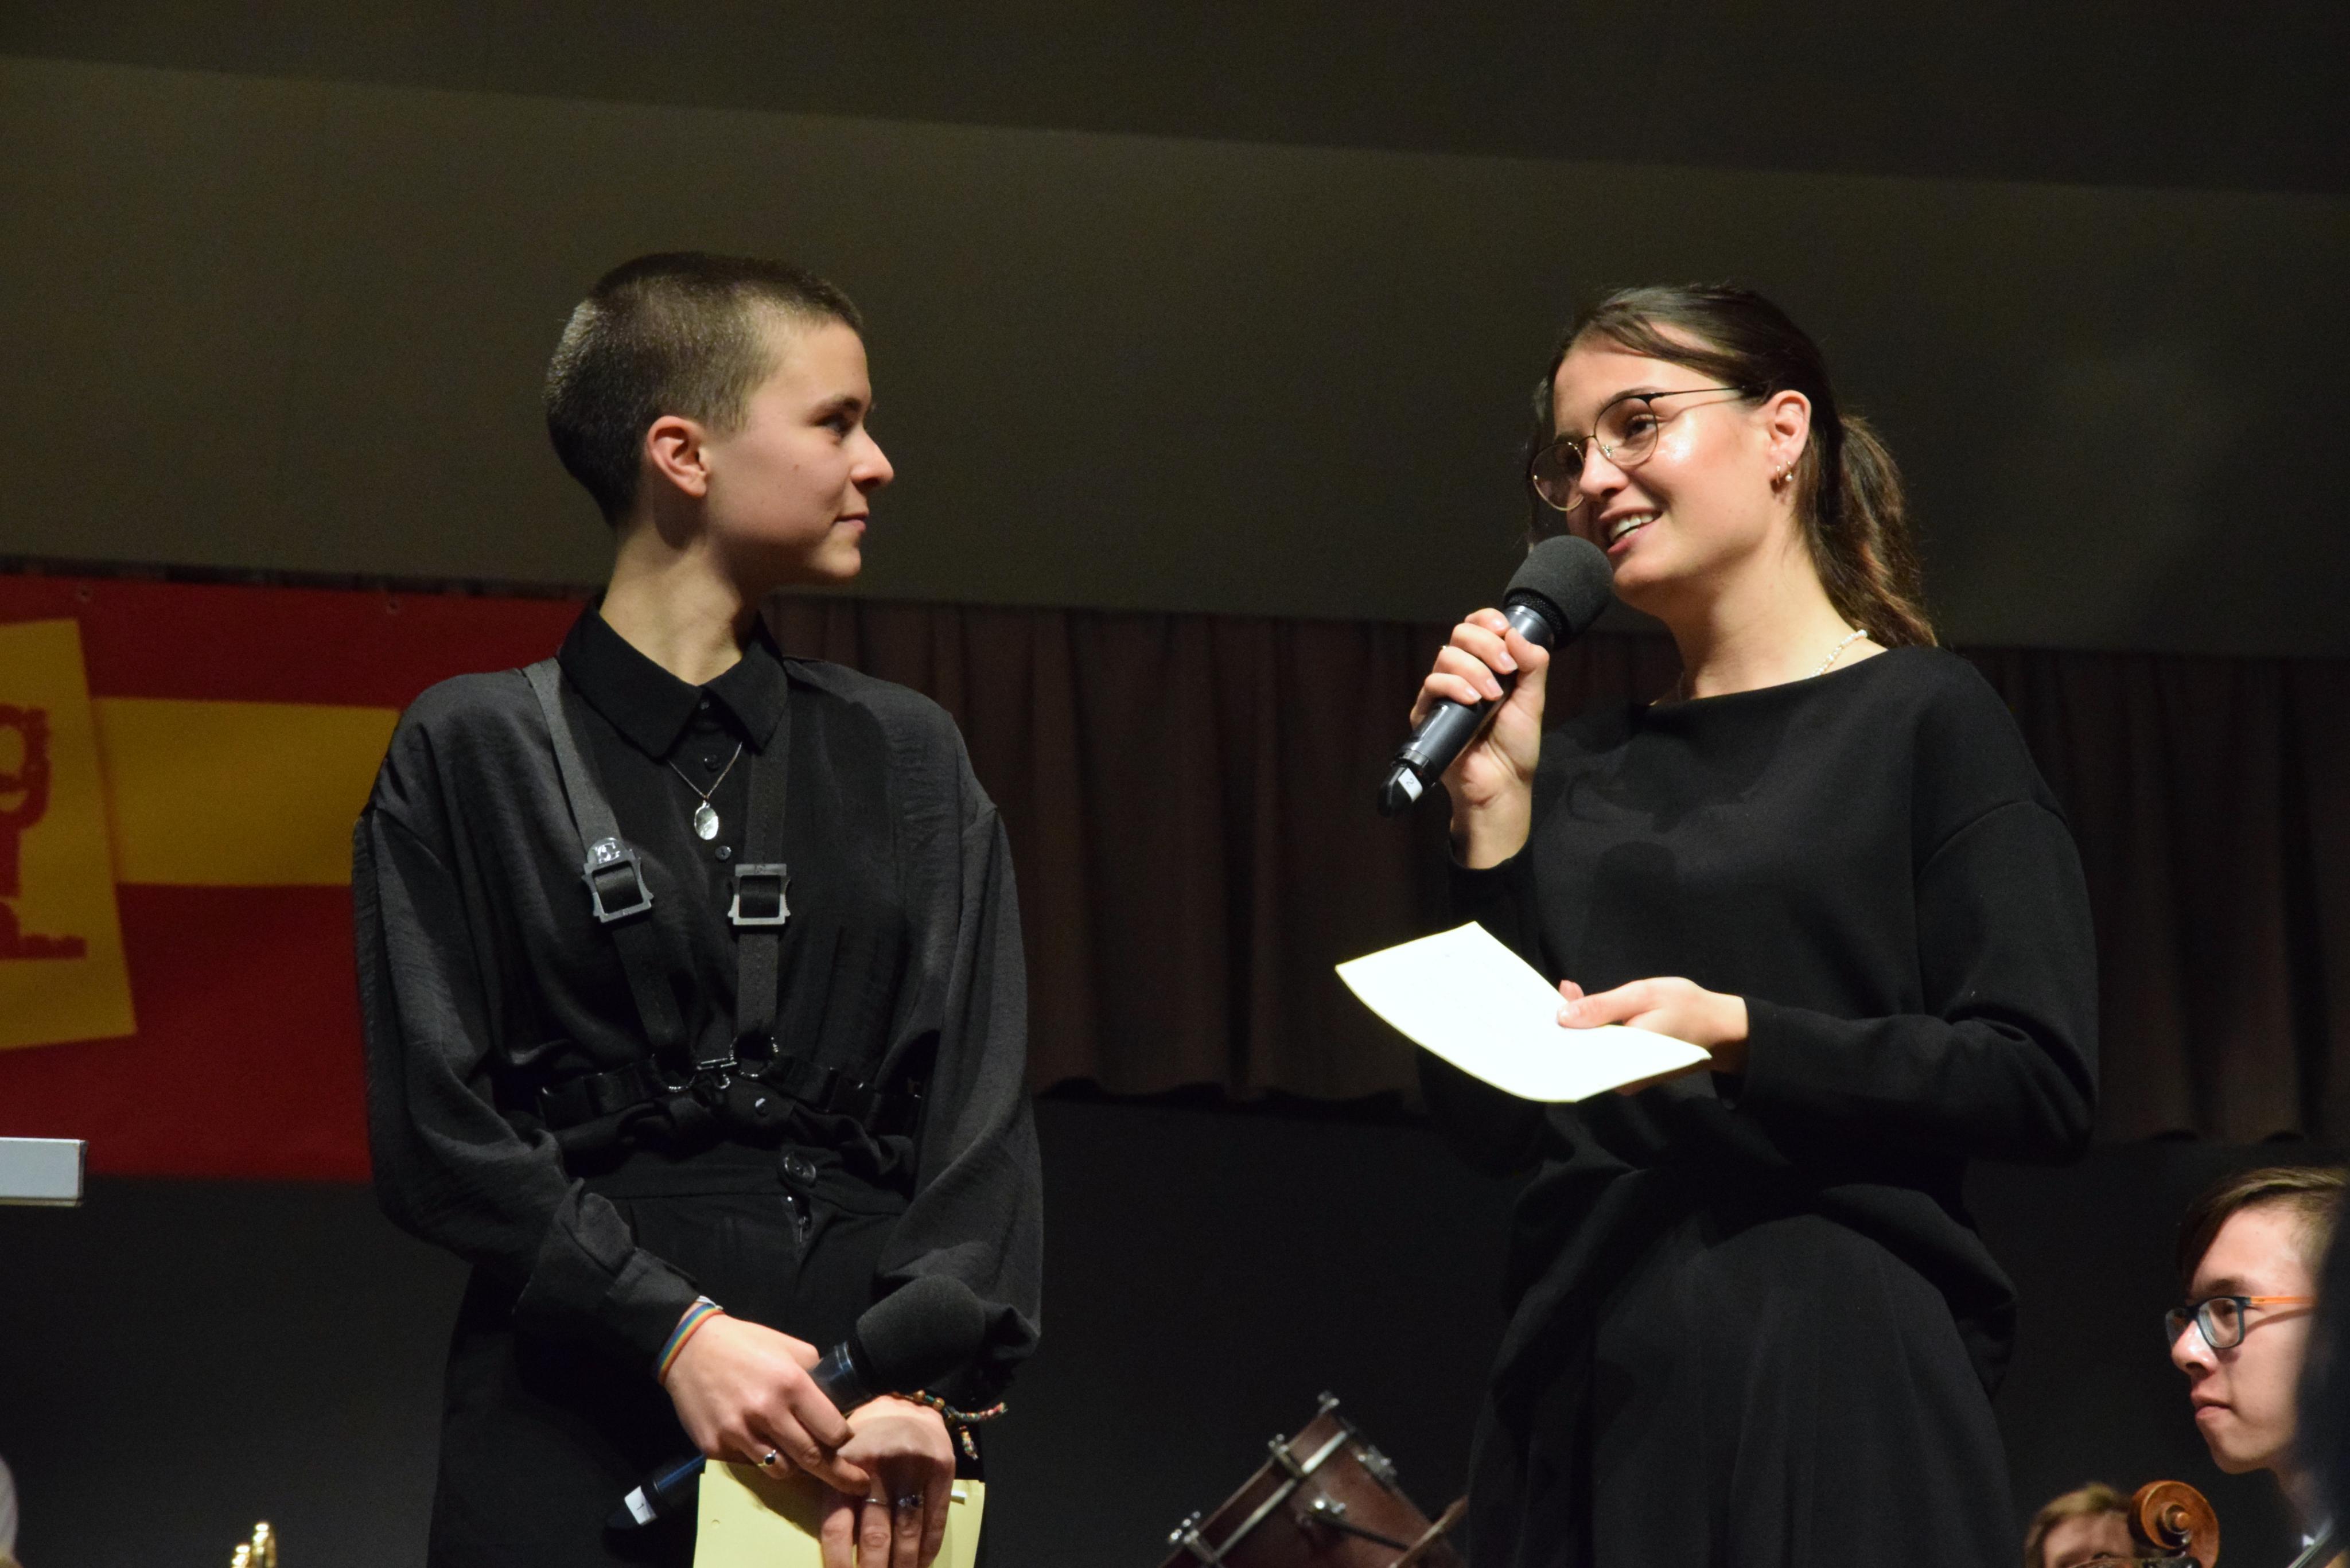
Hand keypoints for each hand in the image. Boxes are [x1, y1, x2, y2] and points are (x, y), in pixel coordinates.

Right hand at [662, 1313, 870, 1496]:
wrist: (689, 1348)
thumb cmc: (745, 1344)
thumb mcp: (789, 1348)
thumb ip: (815, 1376)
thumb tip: (836, 1403)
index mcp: (791, 1384)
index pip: (832, 1430)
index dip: (843, 1439)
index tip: (846, 1442)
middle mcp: (766, 1412)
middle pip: (812, 1459)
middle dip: (839, 1474)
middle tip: (857, 1484)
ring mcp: (738, 1433)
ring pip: (781, 1470)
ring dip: (795, 1466)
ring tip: (796, 1454)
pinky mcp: (715, 1447)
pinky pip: (749, 1465)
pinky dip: (760, 1459)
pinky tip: (757, 1441)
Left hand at [819, 1397, 955, 1567]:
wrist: (907, 1403)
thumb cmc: (865, 1437)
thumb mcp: (838, 1456)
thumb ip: (832, 1493)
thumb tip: (837, 1548)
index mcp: (845, 1466)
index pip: (837, 1526)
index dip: (838, 1561)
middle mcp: (879, 1468)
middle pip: (876, 1535)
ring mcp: (913, 1469)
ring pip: (907, 1532)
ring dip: (903, 1565)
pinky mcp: (941, 1470)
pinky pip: (935, 1520)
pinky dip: (929, 1548)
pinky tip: (922, 1564)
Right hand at [1409, 609, 1550, 866]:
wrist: (1502, 784)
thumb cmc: (1515, 746)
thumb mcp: (1533, 700)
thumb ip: (1532, 665)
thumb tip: (1516, 632)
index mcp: (1487, 667)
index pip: (1477, 627)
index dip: (1487, 620)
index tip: (1503, 627)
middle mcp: (1462, 675)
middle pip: (1460, 634)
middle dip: (1486, 644)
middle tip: (1506, 668)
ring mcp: (1443, 693)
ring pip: (1446, 656)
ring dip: (1473, 669)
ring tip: (1493, 695)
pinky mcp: (1428, 714)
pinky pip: (1431, 685)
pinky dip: (1454, 686)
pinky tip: (1473, 701)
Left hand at [1557, 976, 1749, 1090]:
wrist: (1720, 1029)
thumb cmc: (1685, 1007)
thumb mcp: (1642, 996)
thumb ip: (1602, 1007)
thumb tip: (1563, 1016)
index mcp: (1624, 1061)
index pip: (1577, 1050)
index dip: (1558, 1027)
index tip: (1549, 1002)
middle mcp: (1621, 1078)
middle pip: (1579, 1052)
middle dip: (1566, 1022)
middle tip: (1563, 991)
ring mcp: (1625, 1078)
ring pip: (1589, 1051)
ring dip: (1578, 1024)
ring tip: (1570, 994)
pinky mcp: (1628, 1073)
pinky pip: (1601, 1052)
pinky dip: (1592, 1031)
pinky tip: (1585, 1009)